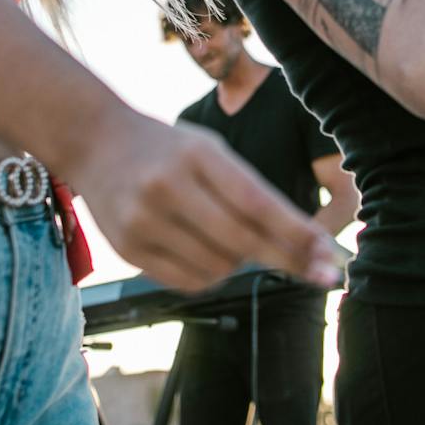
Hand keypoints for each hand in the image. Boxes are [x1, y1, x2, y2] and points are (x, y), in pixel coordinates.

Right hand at [64, 112, 341, 292]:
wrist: (94, 142)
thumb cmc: (167, 148)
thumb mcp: (209, 151)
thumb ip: (248, 191)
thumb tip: (298, 244)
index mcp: (197, 154)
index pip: (257, 202)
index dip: (298, 233)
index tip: (330, 254)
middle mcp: (167, 186)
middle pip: (242, 241)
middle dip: (289, 260)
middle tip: (323, 274)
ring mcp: (143, 220)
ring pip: (218, 267)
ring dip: (242, 265)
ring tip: (235, 243)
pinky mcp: (127, 249)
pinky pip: (189, 282)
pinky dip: (212, 276)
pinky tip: (209, 255)